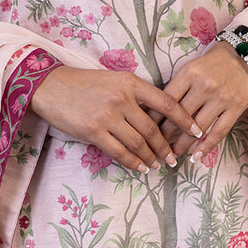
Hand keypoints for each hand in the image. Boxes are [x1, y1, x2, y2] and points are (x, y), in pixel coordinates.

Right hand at [29, 66, 203, 172]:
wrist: (51, 86)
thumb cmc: (84, 83)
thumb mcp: (113, 80)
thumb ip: (134, 94)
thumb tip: (156, 116)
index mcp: (130, 82)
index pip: (166, 102)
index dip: (184, 119)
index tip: (196, 130)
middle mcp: (122, 98)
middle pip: (153, 128)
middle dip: (166, 146)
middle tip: (174, 158)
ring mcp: (108, 116)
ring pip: (139, 143)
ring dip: (152, 157)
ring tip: (158, 164)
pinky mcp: (94, 131)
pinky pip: (120, 152)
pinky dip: (133, 163)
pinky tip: (140, 168)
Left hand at [160, 40, 247, 161]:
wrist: (244, 55)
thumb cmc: (212, 62)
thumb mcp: (191, 67)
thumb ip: (177, 86)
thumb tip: (156, 109)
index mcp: (190, 73)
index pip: (167, 100)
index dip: (154, 118)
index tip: (146, 129)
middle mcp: (205, 86)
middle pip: (180, 117)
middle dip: (165, 135)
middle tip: (155, 146)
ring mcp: (221, 99)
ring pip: (197, 128)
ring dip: (182, 145)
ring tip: (172, 154)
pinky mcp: (236, 108)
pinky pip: (219, 132)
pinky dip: (206, 146)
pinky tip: (196, 156)